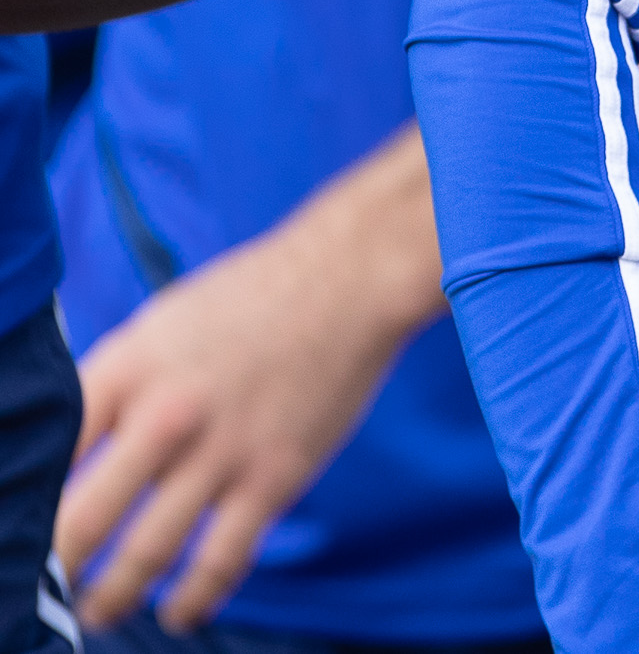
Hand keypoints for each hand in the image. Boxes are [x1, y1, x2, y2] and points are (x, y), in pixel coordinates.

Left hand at [56, 127, 442, 630]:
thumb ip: (111, 380)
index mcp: (126, 369)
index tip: (19, 534)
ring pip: (147, 553)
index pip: (47, 457)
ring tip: (96, 615)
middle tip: (42, 594)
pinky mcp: (276, 476)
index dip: (23, 506)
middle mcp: (166, 415)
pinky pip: (223, 559)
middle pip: (83, 520)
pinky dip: (195, 599)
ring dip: (112, 598)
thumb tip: (64, 440)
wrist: (351, 276)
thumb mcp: (159, 323)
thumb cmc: (250, 295)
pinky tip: (179, 615)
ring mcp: (223, 450)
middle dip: (55, 570)